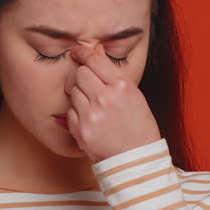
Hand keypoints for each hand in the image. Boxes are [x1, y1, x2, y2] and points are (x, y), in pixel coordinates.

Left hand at [66, 43, 161, 163]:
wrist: (137, 159)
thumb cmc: (139, 126)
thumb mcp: (133, 94)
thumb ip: (112, 73)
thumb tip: (96, 49)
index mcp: (122, 86)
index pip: (95, 60)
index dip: (84, 53)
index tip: (78, 52)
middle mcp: (105, 98)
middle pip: (80, 74)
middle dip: (84, 77)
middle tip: (93, 87)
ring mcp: (91, 115)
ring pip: (73, 92)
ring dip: (81, 96)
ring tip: (96, 108)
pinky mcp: (81, 130)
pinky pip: (70, 111)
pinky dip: (77, 114)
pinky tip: (92, 121)